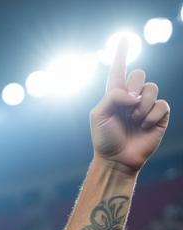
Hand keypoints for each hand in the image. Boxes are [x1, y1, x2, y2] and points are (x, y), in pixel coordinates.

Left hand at [91, 41, 168, 173]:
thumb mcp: (98, 115)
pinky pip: (161, 104)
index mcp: (115, 95)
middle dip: (133, 88)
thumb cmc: (104, 139)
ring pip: (152, 88)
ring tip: (134, 120)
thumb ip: (112, 96)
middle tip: (127, 106)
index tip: (123, 39)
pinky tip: (144, 126)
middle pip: (139, 74)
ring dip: (141, 106)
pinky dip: (151, 116)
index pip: (119, 70)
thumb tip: (134, 94)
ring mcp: (146, 105)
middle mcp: (132, 97)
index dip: (121, 54)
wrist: (116, 159)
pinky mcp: (159, 115)